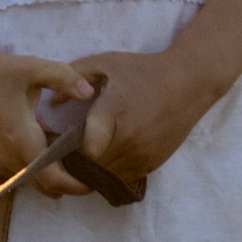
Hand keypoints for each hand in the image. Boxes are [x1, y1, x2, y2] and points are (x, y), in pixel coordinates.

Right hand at [0, 43, 97, 185]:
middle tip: (84, 157)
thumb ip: (64, 78)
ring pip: (35, 183)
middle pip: (46, 186)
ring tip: (65, 146)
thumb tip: (88, 92)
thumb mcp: (36, 68)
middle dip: (68, 179)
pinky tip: (44, 144)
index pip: (51, 177)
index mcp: (21, 138)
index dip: (74, 185)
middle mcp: (8, 157)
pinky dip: (38, 168)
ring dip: (53, 173)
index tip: (93, 181)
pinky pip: (23, 177)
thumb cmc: (4, 74)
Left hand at [66, 46, 219, 186]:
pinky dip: (110, 172)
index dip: (68, 150)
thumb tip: (52, 103)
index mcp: (112, 115)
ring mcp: (142, 156)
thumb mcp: (105, 64)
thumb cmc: (142, 70)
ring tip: (84, 155)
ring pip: (106, 177)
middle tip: (65, 152)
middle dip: (76, 163)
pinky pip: (122, 178)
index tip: (60, 140)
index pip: (84, 149)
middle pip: (92, 168)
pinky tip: (105, 156)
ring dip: (92, 170)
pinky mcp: (152, 164)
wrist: (189, 82)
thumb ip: (74, 77)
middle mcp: (128, 141)